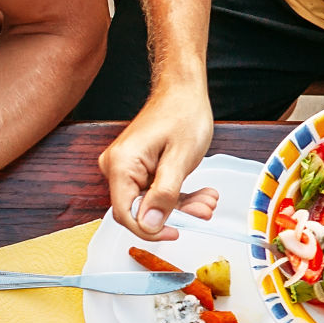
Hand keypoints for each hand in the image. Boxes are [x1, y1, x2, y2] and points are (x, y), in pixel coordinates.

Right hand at [99, 84, 219, 239]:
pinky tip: (199, 194)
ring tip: (207, 200)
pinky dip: (178, 196)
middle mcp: (117, 168)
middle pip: (140, 209)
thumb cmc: (182, 113)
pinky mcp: (138, 169)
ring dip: (181, 206)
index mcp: (121, 165)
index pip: (125, 213)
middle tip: (202, 211)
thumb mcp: (180, 158)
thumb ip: (164, 195)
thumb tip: (149, 225)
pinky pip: (154, 193)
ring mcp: (126, 169)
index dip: (150, 229)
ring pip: (151, 203)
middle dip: (174, 215)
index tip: (175, 232)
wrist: (183, 90)